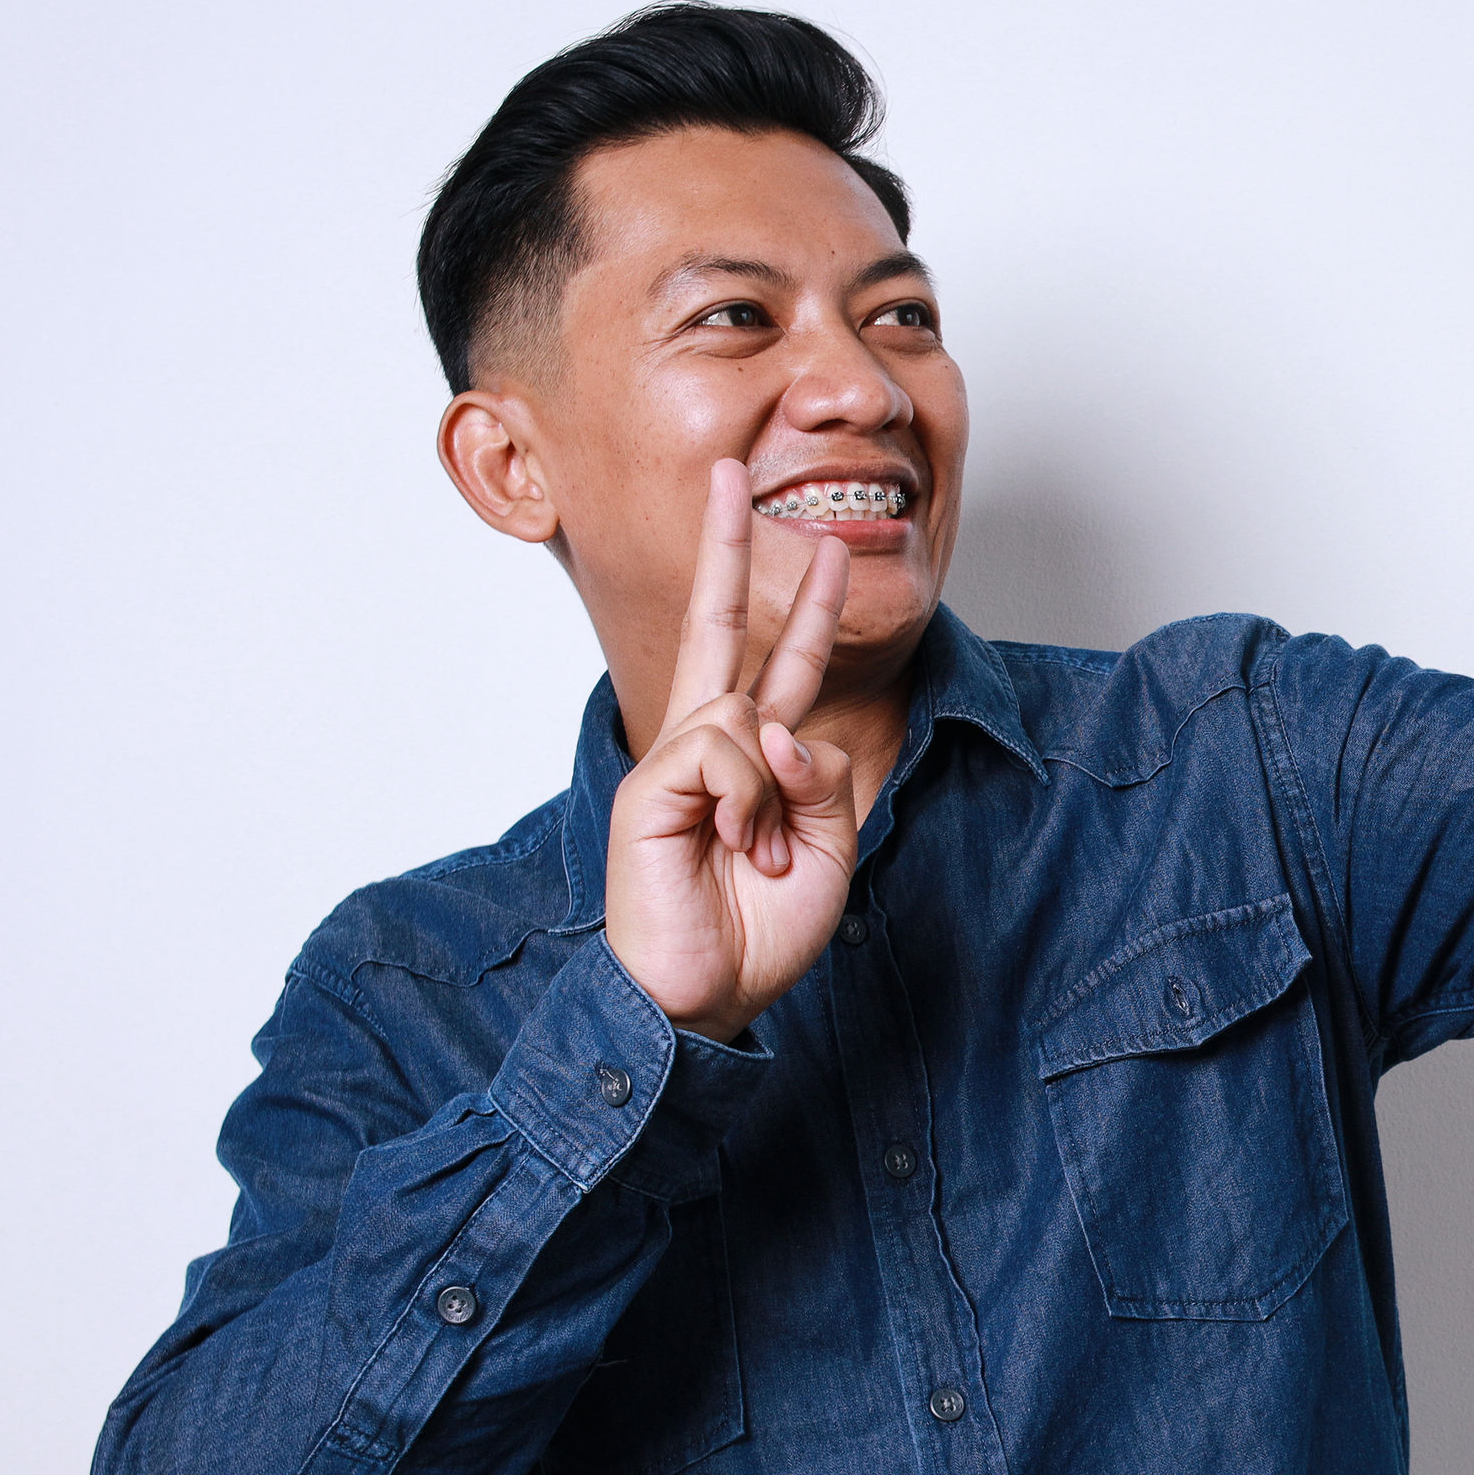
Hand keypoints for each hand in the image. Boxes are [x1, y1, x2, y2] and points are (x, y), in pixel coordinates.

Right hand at [604, 460, 862, 1043]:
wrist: (702, 1001)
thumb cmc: (756, 933)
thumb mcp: (826, 850)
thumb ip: (824, 778)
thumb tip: (783, 727)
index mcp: (752, 763)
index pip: (782, 668)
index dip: (805, 610)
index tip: (821, 552)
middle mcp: (706, 751)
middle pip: (718, 629)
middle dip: (726, 549)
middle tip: (732, 473)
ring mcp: (671, 766)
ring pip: (746, 715)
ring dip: (772, 792)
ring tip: (756, 855)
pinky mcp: (648, 790)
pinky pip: (721, 751)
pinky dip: (746, 800)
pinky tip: (733, 845)